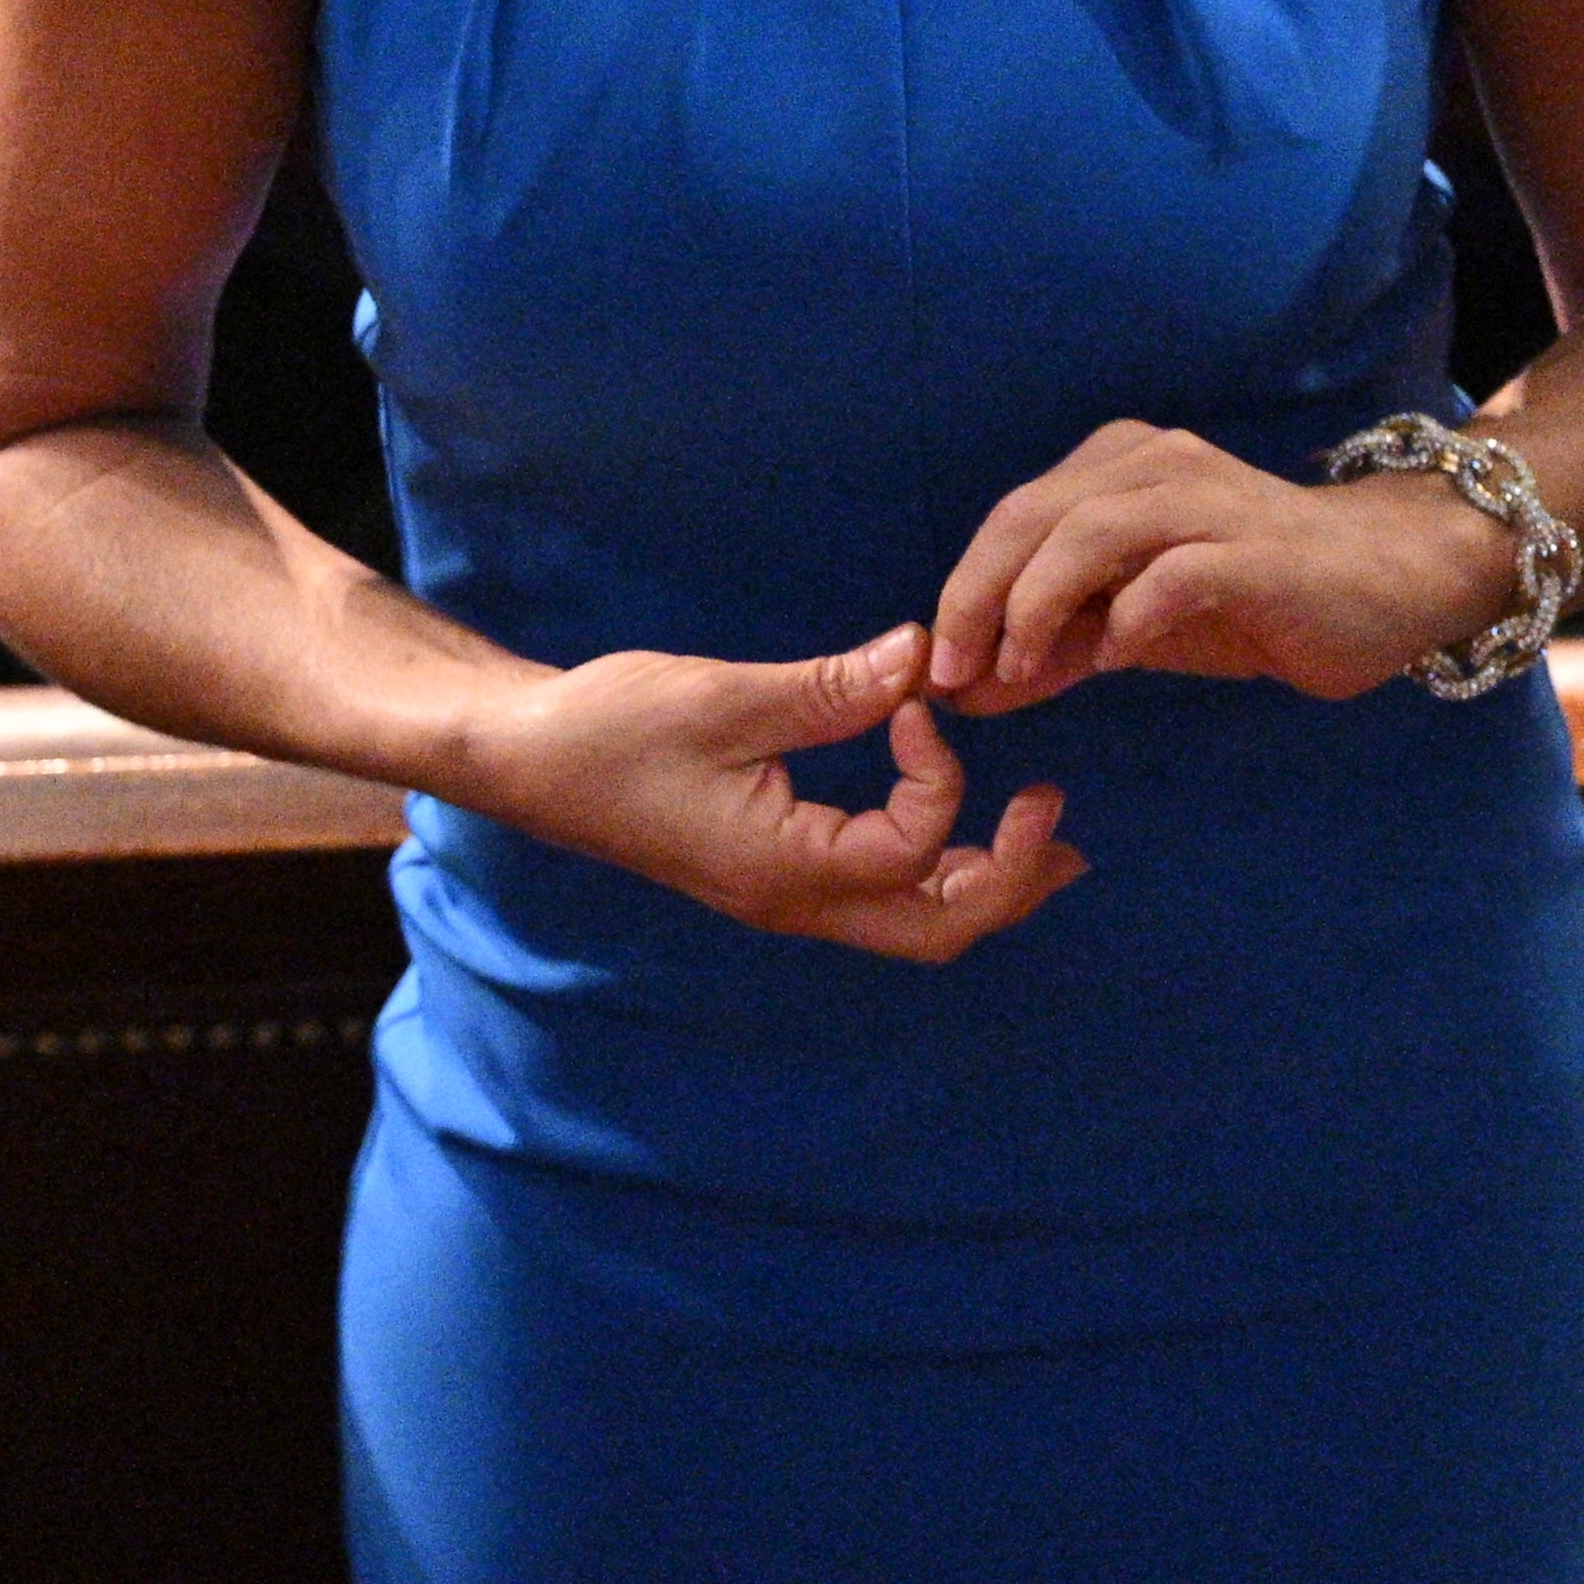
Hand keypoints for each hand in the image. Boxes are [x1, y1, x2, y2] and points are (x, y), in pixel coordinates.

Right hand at [449, 628, 1081, 961]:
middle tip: (1057, 816)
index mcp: (781, 867)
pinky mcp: (775, 874)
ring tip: (1047, 840)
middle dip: (1012, 880)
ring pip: (913, 925)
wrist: (525, 757)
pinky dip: (941, 872)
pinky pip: (880, 898)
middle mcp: (791, 900)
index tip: (919, 696)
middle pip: (936, 929)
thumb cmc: (608, 728)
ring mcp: (784, 896)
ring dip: (988, 885)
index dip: (943, 773)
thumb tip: (923, 653)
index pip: (911, 848)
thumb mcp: (725, 697)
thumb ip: (831, 687)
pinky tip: (966, 829)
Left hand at [929, 418, 1514, 707]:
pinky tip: (1115, 660)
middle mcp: (1159, 464)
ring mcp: (1210, 503)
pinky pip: (1171, 578)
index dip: (963, 587)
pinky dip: (1127, 621)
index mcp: (1123, 465)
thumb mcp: (1137, 623)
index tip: (939, 665)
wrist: (1393, 580)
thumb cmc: (1258, 596)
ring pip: (1088, 533)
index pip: (1015, 516)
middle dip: (978, 597)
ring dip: (1036, 607)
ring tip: (1020, 671)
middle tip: (956, 672)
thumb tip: (966, 689)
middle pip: (1033, 515)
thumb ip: (1055, 646)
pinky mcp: (1257, 555)